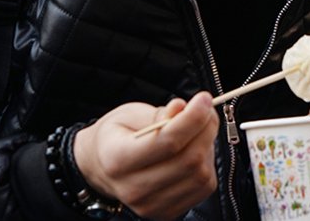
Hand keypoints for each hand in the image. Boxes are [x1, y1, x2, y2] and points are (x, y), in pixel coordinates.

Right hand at [73, 92, 219, 220]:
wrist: (101, 168)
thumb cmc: (117, 136)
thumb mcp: (129, 115)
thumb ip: (158, 114)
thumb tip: (182, 108)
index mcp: (117, 159)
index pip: (167, 142)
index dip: (193, 118)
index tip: (204, 99)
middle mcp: (133, 189)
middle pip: (189, 160)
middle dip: (206, 129)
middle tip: (206, 110)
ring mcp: (151, 205)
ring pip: (201, 175)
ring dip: (208, 146)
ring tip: (197, 131)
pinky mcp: (168, 212)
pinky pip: (204, 187)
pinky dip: (207, 164)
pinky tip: (195, 151)